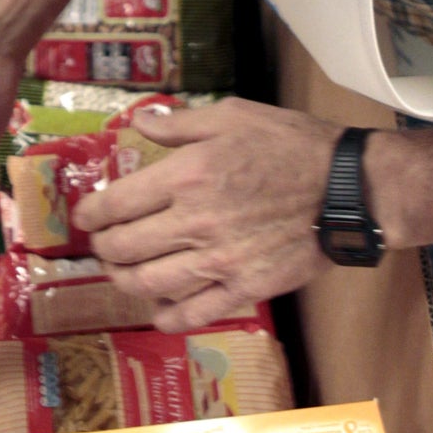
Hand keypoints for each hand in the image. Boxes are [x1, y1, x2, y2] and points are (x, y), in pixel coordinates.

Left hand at [72, 96, 341, 331]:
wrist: (348, 190)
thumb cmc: (291, 144)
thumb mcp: (232, 115)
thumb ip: (179, 123)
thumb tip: (138, 122)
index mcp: (186, 176)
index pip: (118, 204)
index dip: (91, 214)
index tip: (84, 218)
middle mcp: (194, 222)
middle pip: (125, 247)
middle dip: (103, 248)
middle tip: (101, 245)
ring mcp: (219, 262)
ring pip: (150, 284)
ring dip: (124, 282)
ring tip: (120, 274)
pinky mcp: (245, 289)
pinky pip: (193, 313)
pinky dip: (167, 316)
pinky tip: (159, 308)